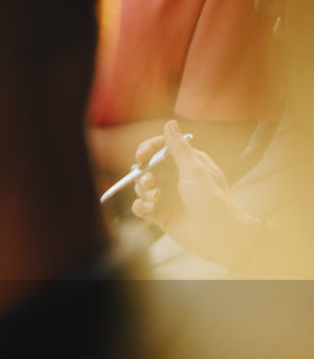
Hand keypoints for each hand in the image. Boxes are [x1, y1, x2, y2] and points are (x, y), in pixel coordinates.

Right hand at [131, 120, 264, 267]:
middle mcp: (175, 178)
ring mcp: (167, 196)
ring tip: (154, 198)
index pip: (161, 149)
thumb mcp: (195, 169)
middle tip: (150, 182)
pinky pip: (140, 206)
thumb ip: (179, 147)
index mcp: (187, 163)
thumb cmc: (212, 200)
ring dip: (143, 191)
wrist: (217, 235)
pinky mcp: (160, 214)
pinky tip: (150, 210)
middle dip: (144, 174)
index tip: (141, 157)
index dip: (148, 150)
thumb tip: (170, 124)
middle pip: (147, 168)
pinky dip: (141, 207)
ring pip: (141, 187)